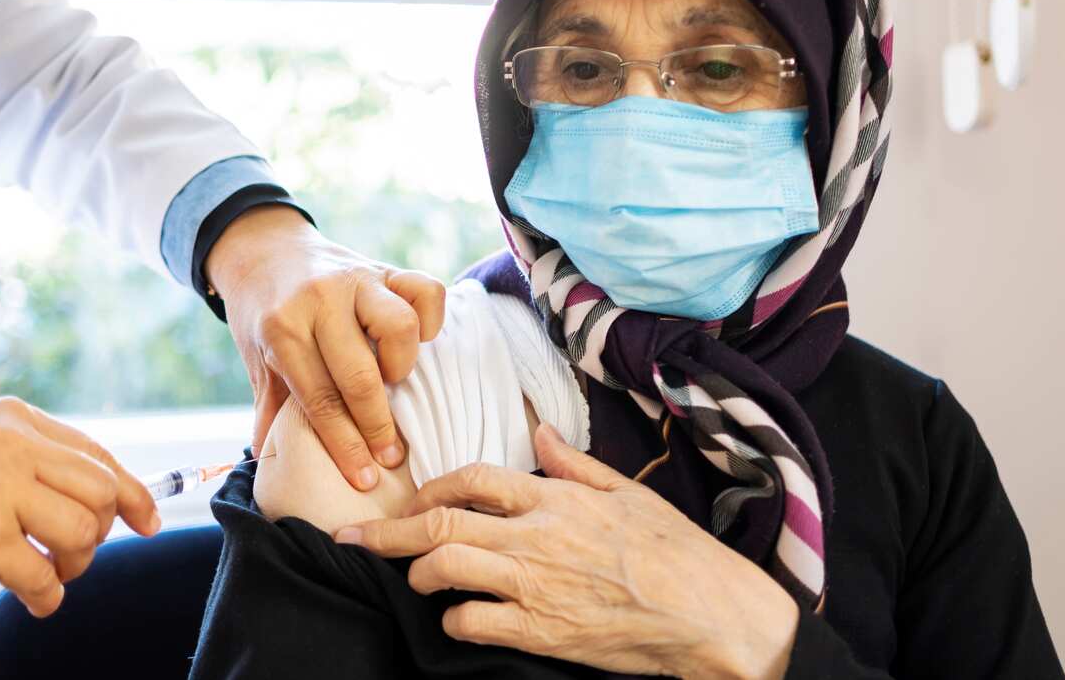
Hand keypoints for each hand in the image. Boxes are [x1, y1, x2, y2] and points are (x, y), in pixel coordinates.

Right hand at [0, 397, 158, 616]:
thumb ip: (43, 468)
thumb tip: (122, 502)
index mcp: (14, 419)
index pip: (96, 454)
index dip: (131, 491)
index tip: (147, 519)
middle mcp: (8, 446)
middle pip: (100, 490)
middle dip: (98, 531)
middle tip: (71, 551)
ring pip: (82, 531)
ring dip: (73, 564)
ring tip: (46, 570)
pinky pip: (46, 576)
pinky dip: (46, 595)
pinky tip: (30, 594)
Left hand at [204, 205, 445, 489]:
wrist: (263, 247)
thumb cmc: (263, 312)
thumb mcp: (257, 359)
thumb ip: (270, 409)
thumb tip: (269, 466)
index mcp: (281, 329)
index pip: (319, 399)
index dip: (345, 445)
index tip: (365, 479)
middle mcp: (319, 301)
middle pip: (359, 374)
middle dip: (377, 425)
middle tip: (391, 456)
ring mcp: (356, 280)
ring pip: (399, 325)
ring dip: (402, 364)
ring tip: (394, 381)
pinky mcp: (385, 267)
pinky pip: (425, 290)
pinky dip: (429, 319)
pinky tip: (418, 340)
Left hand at [336, 424, 799, 679]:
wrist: (710, 614)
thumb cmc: (675, 552)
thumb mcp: (628, 493)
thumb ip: (575, 464)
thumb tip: (540, 431)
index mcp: (557, 498)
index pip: (473, 478)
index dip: (430, 487)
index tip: (408, 500)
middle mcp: (538, 537)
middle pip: (442, 524)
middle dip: (388, 533)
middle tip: (354, 540)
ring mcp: (536, 586)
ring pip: (446, 569)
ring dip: (417, 575)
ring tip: (413, 580)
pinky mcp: (542, 632)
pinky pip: (472, 624)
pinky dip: (453, 620)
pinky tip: (456, 618)